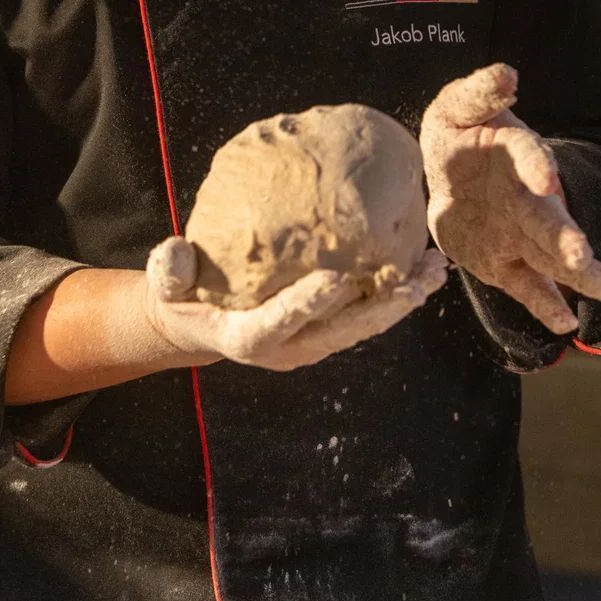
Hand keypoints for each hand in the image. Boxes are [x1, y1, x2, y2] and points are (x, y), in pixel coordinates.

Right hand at [144, 236, 448, 372]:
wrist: (198, 322)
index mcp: (246, 336)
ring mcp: (310, 344)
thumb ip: (168, 270)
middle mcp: (286, 348)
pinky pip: (366, 314)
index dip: (307, 304)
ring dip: (400, 301)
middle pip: (339, 332)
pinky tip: (423, 266)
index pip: (279, 323)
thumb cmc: (183, 294)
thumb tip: (173, 252)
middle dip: (379, 308)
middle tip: (414, 280)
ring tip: (434, 271)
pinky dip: (395, 294)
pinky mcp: (326, 332)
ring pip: (362, 326)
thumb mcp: (166, 283)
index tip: (338, 279)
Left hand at [419, 61, 600, 335]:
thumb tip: (507, 75)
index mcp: (515, 152)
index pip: (529, 156)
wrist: (449, 172)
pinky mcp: (505, 262)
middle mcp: (527, 196)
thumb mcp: (460, 106)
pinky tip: (565, 323)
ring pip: (550, 256)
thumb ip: (480, 91)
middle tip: (585, 258)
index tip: (547, 181)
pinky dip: (545, 304)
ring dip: (576, 273)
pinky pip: (528, 286)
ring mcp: (519, 233)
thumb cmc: (461, 132)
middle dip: (567, 239)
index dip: (538, 166)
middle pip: (550, 219)